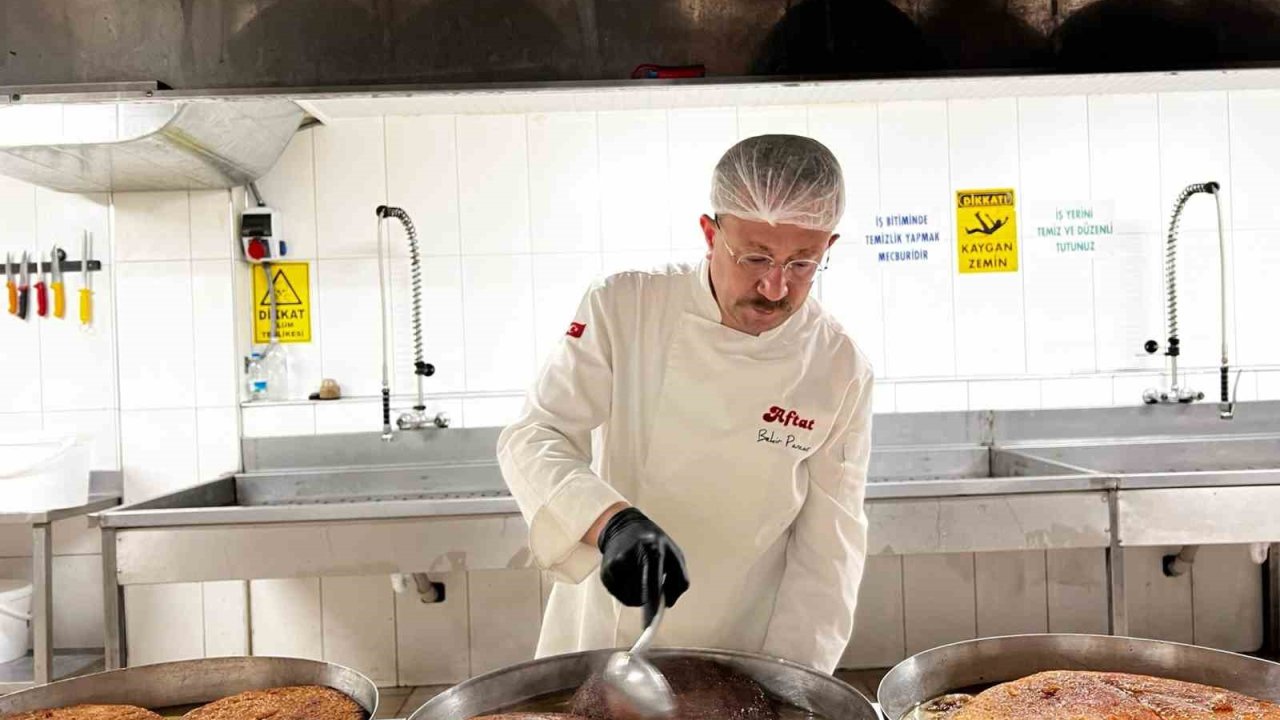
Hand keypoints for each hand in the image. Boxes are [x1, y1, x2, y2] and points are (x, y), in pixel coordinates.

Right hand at [597, 507, 689, 625]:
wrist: (624, 526)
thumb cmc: (654, 543)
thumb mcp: (674, 554)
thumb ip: (680, 579)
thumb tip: (668, 603)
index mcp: (652, 549)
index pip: (652, 579)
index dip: (654, 599)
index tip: (654, 615)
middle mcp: (630, 556)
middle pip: (638, 594)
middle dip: (647, 599)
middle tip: (651, 592)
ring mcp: (615, 564)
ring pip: (629, 598)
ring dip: (637, 596)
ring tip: (639, 578)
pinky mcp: (605, 573)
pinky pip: (619, 595)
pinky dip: (627, 592)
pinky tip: (629, 577)